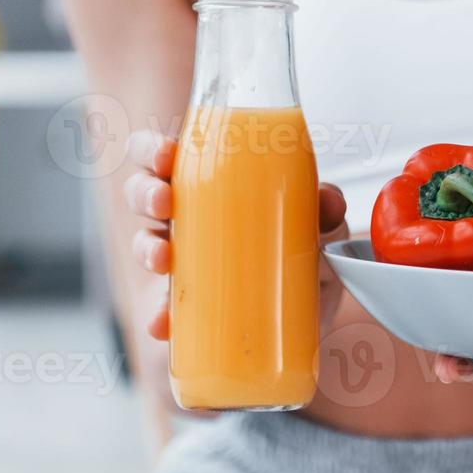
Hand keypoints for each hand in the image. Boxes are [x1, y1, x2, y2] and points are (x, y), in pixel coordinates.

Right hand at [125, 130, 348, 340]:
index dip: (151, 149)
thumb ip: (325, 213)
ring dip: (145, 247)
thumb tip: (329, 202)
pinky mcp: (184, 309)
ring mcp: (182, 264)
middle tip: (164, 202)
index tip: (165, 155)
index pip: (165, 155)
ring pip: (145, 243)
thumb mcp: (319, 232)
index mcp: (209, 186)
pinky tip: (164, 322)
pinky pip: (159, 308)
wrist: (306, 322)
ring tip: (163, 259)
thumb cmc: (302, 259)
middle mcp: (187, 220)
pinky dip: (158, 314)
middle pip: (144, 192)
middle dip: (145, 192)